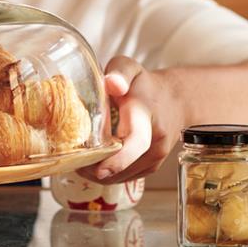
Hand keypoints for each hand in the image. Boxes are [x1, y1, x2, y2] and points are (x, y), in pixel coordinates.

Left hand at [79, 56, 180, 183]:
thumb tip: (111, 83)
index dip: (118, 159)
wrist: (175, 100)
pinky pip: (125, 177)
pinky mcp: (151, 167)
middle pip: (124, 166)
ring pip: (121, 176)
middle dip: (95, 169)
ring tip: (80, 159)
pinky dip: (108, 174)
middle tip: (72, 161)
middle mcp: (155, 141)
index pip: (136, 142)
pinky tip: (95, 161)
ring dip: (98, 173)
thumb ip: (120, 72)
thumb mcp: (131, 69)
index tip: (99, 169)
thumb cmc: (144, 85)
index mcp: (145, 116)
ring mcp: (155, 158)